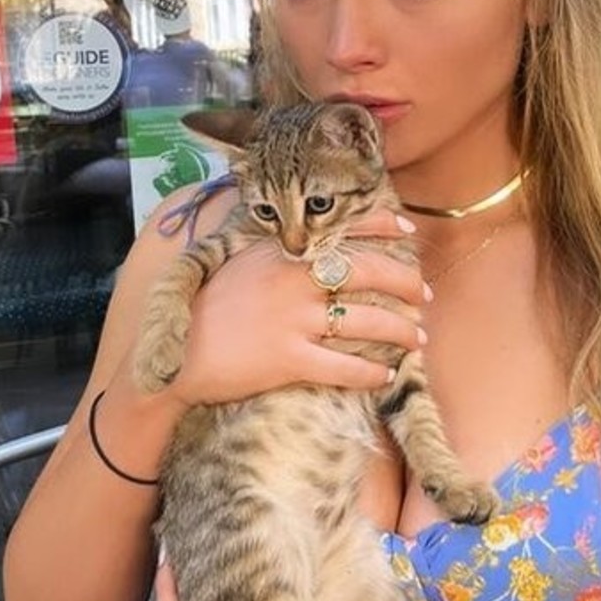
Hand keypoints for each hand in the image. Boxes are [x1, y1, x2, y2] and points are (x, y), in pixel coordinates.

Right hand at [168, 213, 429, 407]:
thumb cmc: (203, 307)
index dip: (381, 225)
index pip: (342, 228)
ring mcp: (294, 321)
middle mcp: (294, 280)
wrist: (175, 352)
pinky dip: (372, 373)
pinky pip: (345, 367)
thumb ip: (273, 251)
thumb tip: (304, 245)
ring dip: (401, 331)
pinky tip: (386, 376)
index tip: (407, 228)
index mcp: (283, 252)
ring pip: (368, 322)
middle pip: (369, 273)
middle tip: (424, 296)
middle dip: (406, 283)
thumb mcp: (236, 261)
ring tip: (417, 338)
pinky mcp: (290, 360)